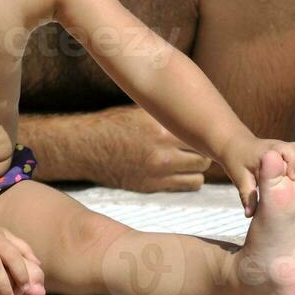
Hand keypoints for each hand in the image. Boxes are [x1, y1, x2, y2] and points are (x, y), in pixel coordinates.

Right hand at [78, 106, 213, 192]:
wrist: (88, 147)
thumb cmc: (114, 124)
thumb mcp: (142, 110)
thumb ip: (168, 113)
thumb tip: (195, 107)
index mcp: (160, 127)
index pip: (200, 134)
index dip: (205, 132)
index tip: (206, 130)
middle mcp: (162, 151)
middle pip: (204, 156)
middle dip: (204, 150)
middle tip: (199, 144)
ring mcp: (158, 171)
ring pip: (199, 173)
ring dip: (198, 166)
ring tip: (190, 157)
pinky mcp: (153, 186)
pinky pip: (188, 186)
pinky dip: (190, 179)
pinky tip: (182, 170)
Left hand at [219, 138, 294, 215]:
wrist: (235, 146)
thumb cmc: (237, 161)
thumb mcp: (240, 179)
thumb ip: (247, 196)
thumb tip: (249, 215)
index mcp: (269, 152)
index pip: (289, 152)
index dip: (294, 165)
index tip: (292, 179)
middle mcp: (280, 147)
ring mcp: (286, 148)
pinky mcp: (290, 152)